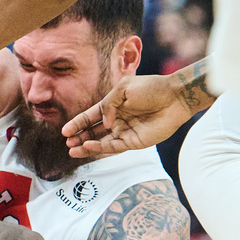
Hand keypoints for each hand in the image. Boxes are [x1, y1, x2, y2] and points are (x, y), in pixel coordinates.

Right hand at [61, 74, 194, 156]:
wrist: (174, 97)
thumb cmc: (152, 88)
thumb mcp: (124, 88)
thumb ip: (109, 104)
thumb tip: (104, 123)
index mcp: (113, 106)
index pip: (90, 117)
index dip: (77, 124)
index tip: (65, 131)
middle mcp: (116, 120)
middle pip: (93, 132)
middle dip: (79, 137)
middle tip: (67, 143)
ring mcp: (124, 132)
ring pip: (100, 143)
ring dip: (86, 146)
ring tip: (72, 150)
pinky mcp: (133, 142)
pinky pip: (113, 148)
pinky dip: (100, 148)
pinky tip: (88, 147)